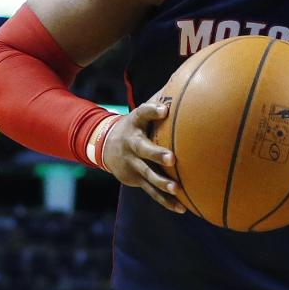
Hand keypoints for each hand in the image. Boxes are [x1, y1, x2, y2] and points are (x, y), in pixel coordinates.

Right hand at [102, 98, 185, 213]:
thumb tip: (184, 81)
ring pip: (147, 174)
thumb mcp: (141, 112)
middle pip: (144, 150)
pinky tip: (181, 208)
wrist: (104, 145)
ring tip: (176, 188)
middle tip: (172, 159)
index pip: (141, 114)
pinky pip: (151, 191)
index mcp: (134, 124)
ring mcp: (132, 164)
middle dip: (157, 154)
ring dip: (162, 183)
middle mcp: (131, 145)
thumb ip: (159, 103)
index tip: (163, 109)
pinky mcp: (135, 179)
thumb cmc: (135, 125)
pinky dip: (165, 201)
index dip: (151, 111)